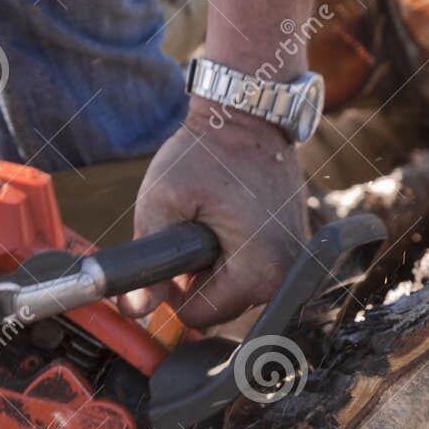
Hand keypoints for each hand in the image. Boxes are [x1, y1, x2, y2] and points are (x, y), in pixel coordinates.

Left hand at [122, 102, 307, 328]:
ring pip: (234, 292)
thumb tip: (133, 310)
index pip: (199, 314)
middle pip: (219, 307)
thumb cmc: (206, 152)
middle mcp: (287, 274)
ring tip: (213, 219)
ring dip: (214, 267)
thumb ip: (145, 263)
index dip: (174, 288)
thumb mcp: (161, 202)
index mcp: (260, 270)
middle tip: (194, 227)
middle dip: (197, 278)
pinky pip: (252, 272)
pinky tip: (231, 219)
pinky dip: (234, 255)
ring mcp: (295, 261)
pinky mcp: (295, 249)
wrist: (248, 114)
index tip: (174, 247)